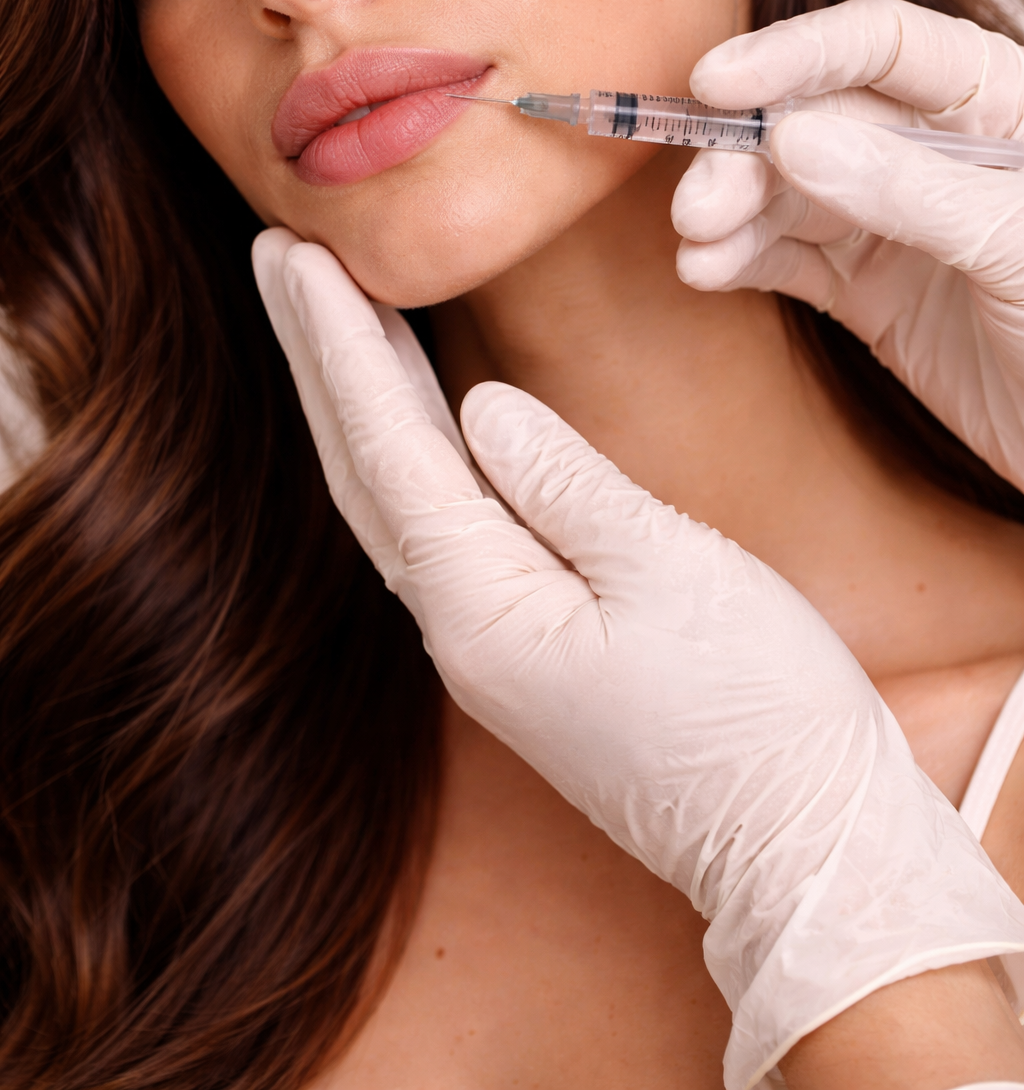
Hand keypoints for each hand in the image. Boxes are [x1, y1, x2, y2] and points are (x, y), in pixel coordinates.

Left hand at [253, 227, 1023, 1089]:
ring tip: (330, 310)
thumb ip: (563, 484)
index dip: (341, 343)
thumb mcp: (671, 573)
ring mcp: (488, 645)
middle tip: (279, 253)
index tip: (299, 254)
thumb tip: (480, 404)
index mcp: (483, 607)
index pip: (388, 447)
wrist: (803, 846)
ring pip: (394, 497)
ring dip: (357, 398)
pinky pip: (441, 526)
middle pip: (364, 468)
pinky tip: (415, 412)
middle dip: (320, 357)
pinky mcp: (525, 649)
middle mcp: (460, 630)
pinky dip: (410, 451)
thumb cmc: (757, 711)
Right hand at [673, 0, 1023, 490]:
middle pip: (817, 118)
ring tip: (696, 243)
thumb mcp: (1013, 245)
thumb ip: (912, 190)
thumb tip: (792, 138)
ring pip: (790, 190)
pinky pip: (791, 261)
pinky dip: (743, 261)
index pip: (885, 44)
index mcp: (996, 104)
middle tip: (697, 204)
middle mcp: (935, 149)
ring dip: (732, 211)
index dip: (797, 52)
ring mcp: (895, 220)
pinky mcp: (868, 291)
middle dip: (747, 154)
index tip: (717, 83)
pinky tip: (707, 270)